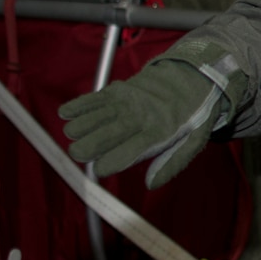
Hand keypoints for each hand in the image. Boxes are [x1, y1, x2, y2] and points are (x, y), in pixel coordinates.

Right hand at [59, 58, 238, 188]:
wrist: (192, 74)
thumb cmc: (193, 113)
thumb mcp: (195, 140)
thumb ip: (173, 163)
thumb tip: (150, 185)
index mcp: (158, 133)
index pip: (123, 155)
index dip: (105, 166)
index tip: (100, 170)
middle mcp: (138, 117)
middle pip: (101, 138)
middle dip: (84, 150)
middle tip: (80, 154)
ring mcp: (125, 101)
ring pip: (91, 118)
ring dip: (77, 130)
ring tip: (75, 136)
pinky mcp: (117, 89)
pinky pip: (90, 99)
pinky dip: (75, 107)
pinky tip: (66, 115)